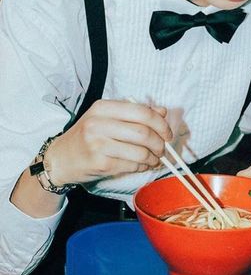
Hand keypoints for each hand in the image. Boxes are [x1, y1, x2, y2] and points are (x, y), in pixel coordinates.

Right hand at [46, 100, 172, 185]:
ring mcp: (98, 144)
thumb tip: (162, 112)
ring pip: (140, 151)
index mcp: (103, 107)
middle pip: (143, 132)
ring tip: (154, 159)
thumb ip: (135, 113)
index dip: (160, 124)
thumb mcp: (107, 118)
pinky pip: (131, 164)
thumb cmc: (86, 137)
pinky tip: (143, 165)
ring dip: (153, 157)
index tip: (167, 133)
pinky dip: (143, 166)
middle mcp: (98, 123)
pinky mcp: (100, 163)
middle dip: (159, 143)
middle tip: (163, 149)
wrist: (60, 159)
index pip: (142, 112)